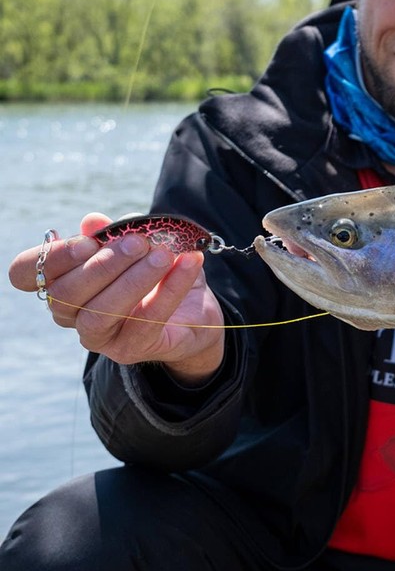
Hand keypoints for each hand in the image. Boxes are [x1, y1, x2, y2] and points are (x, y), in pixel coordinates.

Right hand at [7, 213, 224, 384]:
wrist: (193, 314)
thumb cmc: (156, 274)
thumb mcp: (139, 247)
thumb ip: (115, 234)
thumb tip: (93, 221)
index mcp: (63, 281)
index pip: (25, 274)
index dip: (52, 258)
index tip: (88, 241)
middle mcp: (72, 314)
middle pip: (66, 295)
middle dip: (102, 266)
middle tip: (139, 242)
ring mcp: (100, 337)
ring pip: (99, 314)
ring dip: (132, 281)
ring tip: (163, 255)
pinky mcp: (132, 349)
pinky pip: (148, 320)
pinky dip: (172, 288)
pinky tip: (189, 262)